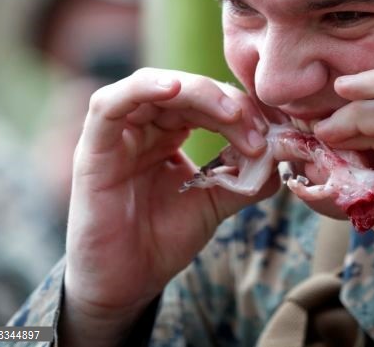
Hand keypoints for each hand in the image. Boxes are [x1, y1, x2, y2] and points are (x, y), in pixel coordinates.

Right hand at [61, 68, 276, 344]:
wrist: (126, 286)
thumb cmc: (163, 240)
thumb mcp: (215, 202)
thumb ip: (246, 177)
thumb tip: (281, 154)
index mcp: (168, 132)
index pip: (208, 101)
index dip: (242, 110)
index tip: (270, 135)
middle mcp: (142, 126)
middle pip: (186, 89)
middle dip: (228, 102)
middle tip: (257, 130)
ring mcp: (116, 134)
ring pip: (154, 86)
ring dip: (198, 92)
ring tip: (231, 113)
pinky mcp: (92, 148)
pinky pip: (109, 105)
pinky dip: (143, 88)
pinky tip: (174, 89)